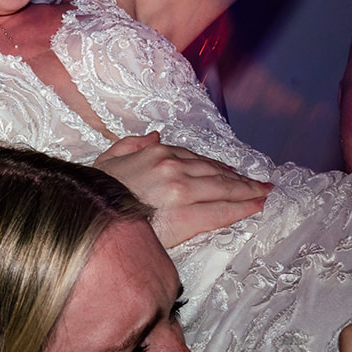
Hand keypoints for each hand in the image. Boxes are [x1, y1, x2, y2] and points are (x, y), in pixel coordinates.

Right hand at [93, 133, 270, 247]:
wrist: (89, 214)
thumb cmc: (95, 190)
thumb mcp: (108, 158)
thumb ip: (132, 143)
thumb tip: (155, 135)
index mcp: (156, 153)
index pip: (196, 159)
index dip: (217, 166)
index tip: (232, 171)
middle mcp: (172, 168)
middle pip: (215, 173)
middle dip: (240, 179)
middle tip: (261, 184)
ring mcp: (181, 191)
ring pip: (222, 189)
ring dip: (246, 191)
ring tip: (262, 193)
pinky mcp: (186, 216)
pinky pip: (219, 212)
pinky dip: (240, 208)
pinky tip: (254, 206)